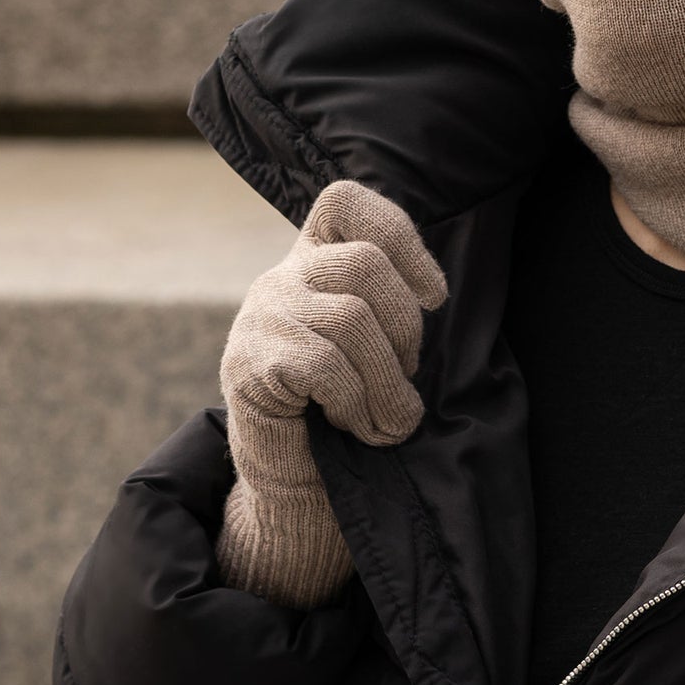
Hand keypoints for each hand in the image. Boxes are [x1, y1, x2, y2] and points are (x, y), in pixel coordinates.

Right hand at [215, 179, 447, 607]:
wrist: (294, 483)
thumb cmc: (349, 408)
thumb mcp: (375, 346)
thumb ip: (390, 306)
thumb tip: (435, 293)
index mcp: (316, 260)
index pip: (345, 201)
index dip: (400, 233)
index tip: (434, 296)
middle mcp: (283, 277)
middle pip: (366, 263)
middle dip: (406, 328)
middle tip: (409, 378)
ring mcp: (262, 316)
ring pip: (352, 319)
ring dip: (388, 382)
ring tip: (391, 421)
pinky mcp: (250, 363)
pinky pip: (325, 366)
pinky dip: (355, 402)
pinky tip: (353, 425)